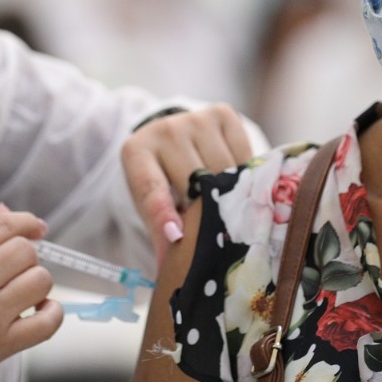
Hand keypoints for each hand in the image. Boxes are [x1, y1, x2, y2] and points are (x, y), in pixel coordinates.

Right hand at [0, 206, 61, 381]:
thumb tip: (9, 213)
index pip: (6, 225)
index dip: (26, 223)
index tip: (36, 228)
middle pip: (26, 251)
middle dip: (23, 258)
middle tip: (10, 273)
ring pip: (41, 279)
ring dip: (35, 283)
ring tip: (19, 293)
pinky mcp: (1, 345)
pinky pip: (49, 322)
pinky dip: (52, 312)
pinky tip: (39, 310)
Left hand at [121, 104, 252, 265]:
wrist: (172, 137)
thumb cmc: (161, 179)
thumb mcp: (152, 204)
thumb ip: (160, 230)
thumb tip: (169, 267)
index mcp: (137, 152)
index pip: (151, 188)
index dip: (164, 213)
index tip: (177, 235)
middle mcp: (165, 130)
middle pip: (195, 180)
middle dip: (207, 208)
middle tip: (218, 231)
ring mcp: (195, 119)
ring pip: (224, 169)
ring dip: (230, 192)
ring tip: (228, 206)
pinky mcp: (223, 114)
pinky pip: (243, 154)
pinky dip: (244, 173)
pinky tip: (236, 181)